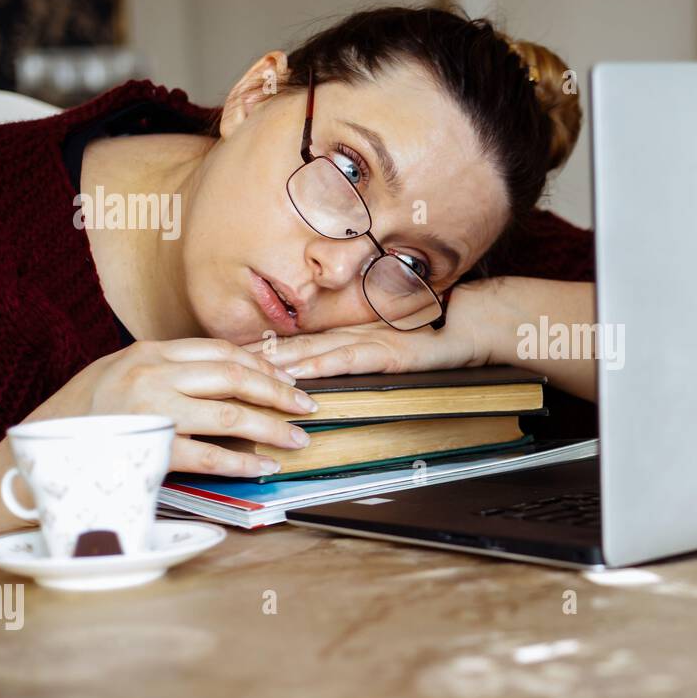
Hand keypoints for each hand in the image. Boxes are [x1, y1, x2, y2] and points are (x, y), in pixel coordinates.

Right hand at [41, 338, 317, 477]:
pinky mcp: (148, 450)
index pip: (221, 352)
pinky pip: (207, 457)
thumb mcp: (123, 372)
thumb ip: (169, 369)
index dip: (263, 366)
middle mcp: (152, 375)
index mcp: (149, 352)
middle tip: (307, 406)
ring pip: (229, 416)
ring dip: (271, 428)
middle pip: (234, 378)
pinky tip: (264, 467)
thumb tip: (228, 375)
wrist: (35, 447)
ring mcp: (150, 412)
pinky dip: (241, 463)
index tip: (288, 379)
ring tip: (297, 439)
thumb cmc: (85, 412)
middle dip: (279, 393)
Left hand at [243, 280, 492, 378]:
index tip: (232, 354)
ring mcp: (371, 341)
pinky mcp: (389, 352)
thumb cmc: (439, 336)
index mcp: (352, 334)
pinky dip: (322, 366)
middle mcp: (354, 334)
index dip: (265, 347)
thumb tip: (333, 370)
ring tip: (248, 369)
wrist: (474, 323)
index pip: (300, 342)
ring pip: (316, 352)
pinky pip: (349, 360)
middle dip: (260, 355)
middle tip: (222, 362)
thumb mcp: (394, 347)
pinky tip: (301, 373)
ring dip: (281, 362)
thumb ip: (365, 353)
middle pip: (297, 345)